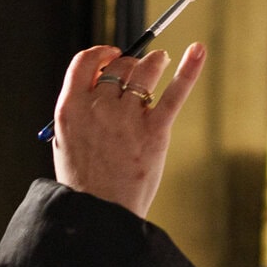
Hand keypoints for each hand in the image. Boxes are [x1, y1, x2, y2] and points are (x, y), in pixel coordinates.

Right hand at [48, 42, 205, 217]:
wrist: (99, 215)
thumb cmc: (84, 182)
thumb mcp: (67, 141)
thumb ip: (80, 111)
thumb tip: (102, 82)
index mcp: (70, 108)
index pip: (84, 63)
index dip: (101, 54)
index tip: (111, 56)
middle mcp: (98, 108)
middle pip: (119, 67)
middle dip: (131, 64)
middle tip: (140, 70)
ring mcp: (127, 118)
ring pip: (145, 71)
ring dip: (155, 62)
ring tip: (161, 62)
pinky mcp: (155, 132)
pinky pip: (174, 93)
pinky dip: (189, 70)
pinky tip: (198, 51)